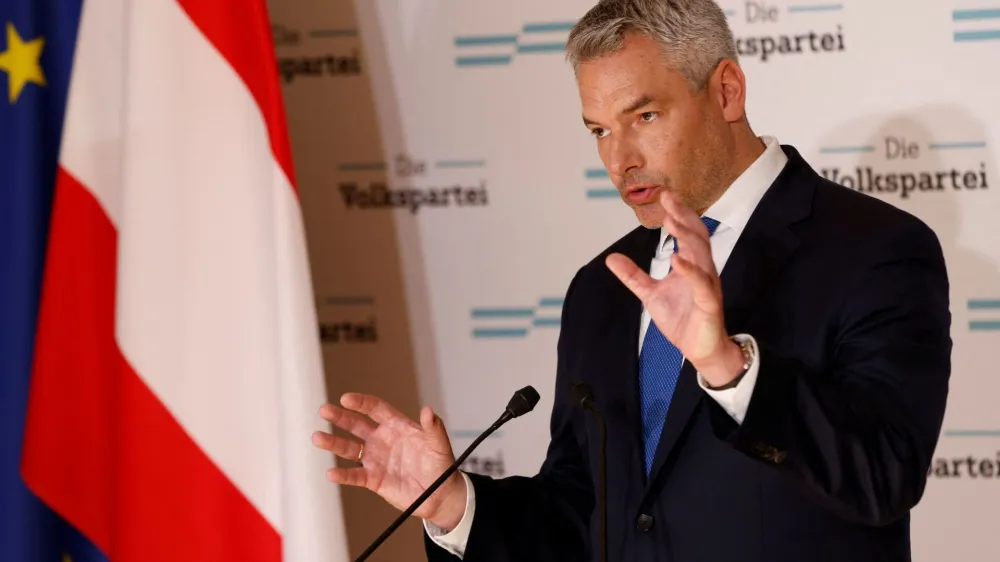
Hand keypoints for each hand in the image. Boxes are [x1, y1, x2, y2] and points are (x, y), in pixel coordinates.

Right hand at [312, 394, 467, 530]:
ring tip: (317, 437)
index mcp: (396, 426)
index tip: (346, 398)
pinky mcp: (373, 479)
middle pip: (356, 425)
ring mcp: (375, 459)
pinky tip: (332, 473)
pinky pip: (355, 476)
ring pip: (349, 448)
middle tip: (324, 410)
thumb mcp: (439, 444)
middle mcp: (382, 440)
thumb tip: (428, 410)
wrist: (440, 493)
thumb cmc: (440, 464)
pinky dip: (343, 475)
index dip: (361, 403)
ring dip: (333, 443)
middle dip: (340, 417)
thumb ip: (433, 428)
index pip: (375, 409)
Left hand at [605, 190, 743, 386]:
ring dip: (687, 237)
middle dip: (683, 216)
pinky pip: (702, 284)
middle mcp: (703, 270)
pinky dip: (690, 271)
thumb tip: (611, 257)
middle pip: (697, 236)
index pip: (688, 233)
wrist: (700, 349)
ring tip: (671, 221)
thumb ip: (633, 276)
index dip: (678, 213)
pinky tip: (677, 260)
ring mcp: (708, 285)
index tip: (664, 195)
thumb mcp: (651, 294)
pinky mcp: (709, 304)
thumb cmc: (682, 319)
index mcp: (691, 265)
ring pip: (702, 255)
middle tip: (669, 198)